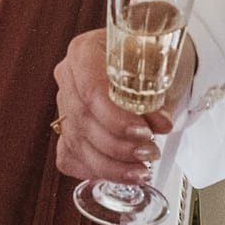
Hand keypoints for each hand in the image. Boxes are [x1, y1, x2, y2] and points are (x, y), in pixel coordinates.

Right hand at [52, 28, 184, 182]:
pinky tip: (118, 173)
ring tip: (142, 170)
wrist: (151, 60)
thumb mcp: (159, 65)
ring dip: (112, 165)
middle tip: (151, 151)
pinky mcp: (68, 128)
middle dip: (120, 145)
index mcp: (84, 51)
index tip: (144, 132)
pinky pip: (70, 157)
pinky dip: (94, 170)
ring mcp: (64, 104)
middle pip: (84, 120)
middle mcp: (69, 77)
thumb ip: (155, 93)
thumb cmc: (153, 56)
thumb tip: (159, 123)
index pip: (92, 91)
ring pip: (77, 144)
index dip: (117, 118)